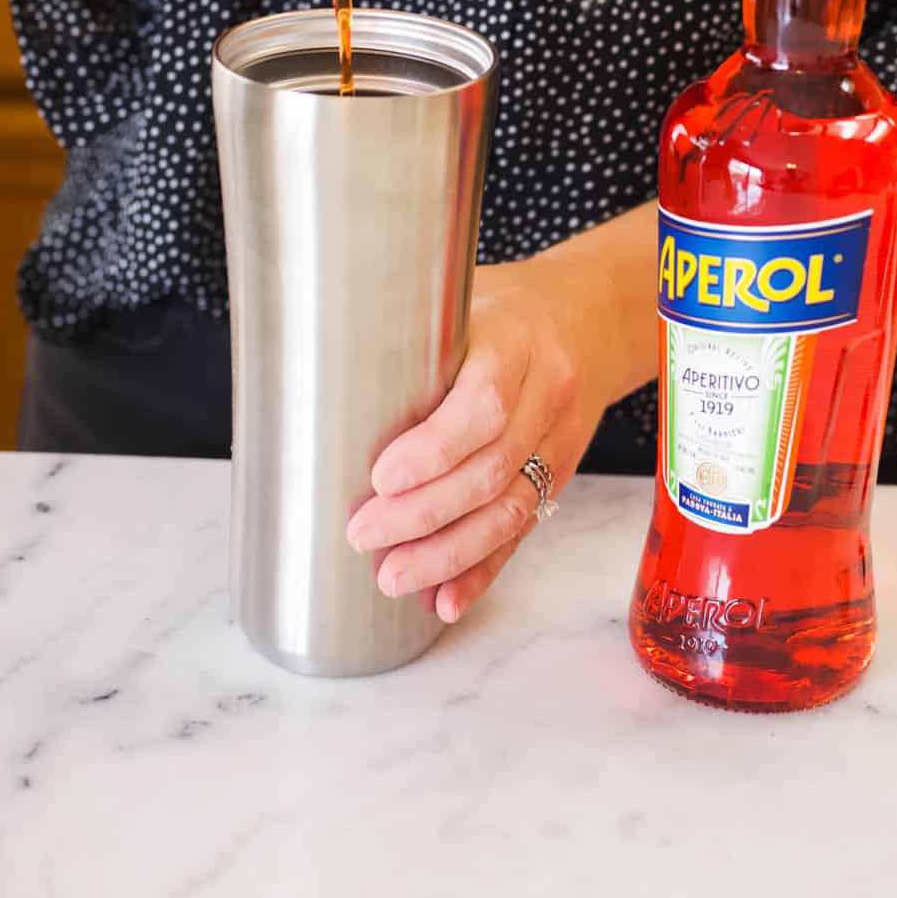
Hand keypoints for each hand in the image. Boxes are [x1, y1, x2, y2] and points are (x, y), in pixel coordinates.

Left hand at [345, 251, 613, 623]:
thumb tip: (309, 374)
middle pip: (492, 470)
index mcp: (516, 341)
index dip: (432, 450)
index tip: (380, 477)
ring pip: (510, 510)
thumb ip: (407, 333)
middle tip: (363, 535)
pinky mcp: (559, 475)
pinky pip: (523, 530)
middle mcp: (548, 392)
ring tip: (392, 577)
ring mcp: (560, 439)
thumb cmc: (500, 307)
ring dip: (449, 554)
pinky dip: (482, 570)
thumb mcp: (460, 298)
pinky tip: (445, 599)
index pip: (482, 406)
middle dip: (424, 515)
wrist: (587, 317)